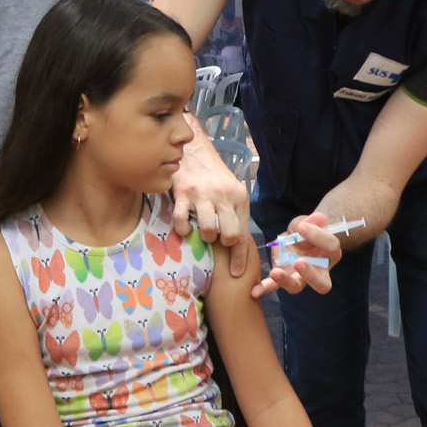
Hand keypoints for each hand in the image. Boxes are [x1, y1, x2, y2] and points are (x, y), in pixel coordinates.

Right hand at [171, 133, 252, 273]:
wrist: (195, 152)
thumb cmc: (215, 178)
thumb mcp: (232, 193)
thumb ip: (235, 215)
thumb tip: (237, 246)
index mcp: (239, 198)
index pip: (243, 234)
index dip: (240, 257)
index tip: (237, 274)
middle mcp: (223, 196)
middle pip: (229, 235)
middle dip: (223, 244)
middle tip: (216, 239)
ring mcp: (202, 195)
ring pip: (208, 230)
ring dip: (204, 236)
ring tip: (202, 230)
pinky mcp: (182, 193)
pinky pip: (182, 220)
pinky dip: (184, 230)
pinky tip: (185, 228)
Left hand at [248, 213, 339, 298]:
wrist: (297, 236)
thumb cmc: (307, 229)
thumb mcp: (309, 221)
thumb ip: (314, 220)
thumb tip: (319, 218)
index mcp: (330, 254)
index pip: (331, 247)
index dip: (318, 236)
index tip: (302, 227)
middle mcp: (318, 271)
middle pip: (321, 283)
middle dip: (310, 274)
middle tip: (299, 262)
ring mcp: (299, 277)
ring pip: (296, 286)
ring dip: (285, 281)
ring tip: (275, 272)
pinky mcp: (282, 277)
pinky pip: (274, 285)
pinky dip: (265, 288)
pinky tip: (255, 290)